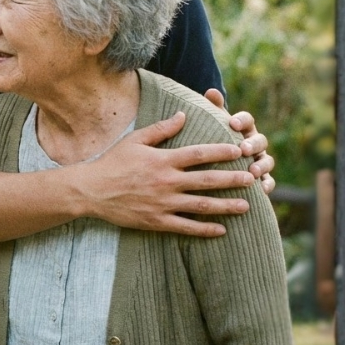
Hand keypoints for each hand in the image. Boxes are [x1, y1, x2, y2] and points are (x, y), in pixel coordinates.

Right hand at [75, 111, 256, 236]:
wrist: (91, 190)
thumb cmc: (112, 162)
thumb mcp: (135, 140)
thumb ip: (162, 129)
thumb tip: (183, 115)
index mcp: (163, 160)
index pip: (199, 154)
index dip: (221, 152)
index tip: (239, 150)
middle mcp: (167, 181)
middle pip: (208, 180)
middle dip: (233, 180)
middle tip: (253, 178)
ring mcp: (163, 203)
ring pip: (202, 205)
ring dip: (227, 206)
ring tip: (247, 206)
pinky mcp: (157, 221)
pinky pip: (186, 226)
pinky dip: (205, 229)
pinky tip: (221, 230)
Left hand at [203, 89, 275, 194]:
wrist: (214, 165)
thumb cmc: (212, 140)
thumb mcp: (211, 125)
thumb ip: (212, 109)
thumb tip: (211, 92)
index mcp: (243, 128)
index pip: (247, 120)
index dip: (241, 120)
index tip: (231, 123)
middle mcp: (255, 143)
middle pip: (261, 140)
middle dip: (253, 144)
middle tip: (244, 148)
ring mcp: (260, 161)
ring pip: (268, 161)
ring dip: (262, 165)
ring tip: (252, 171)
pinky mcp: (262, 179)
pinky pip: (269, 182)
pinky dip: (267, 184)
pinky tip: (262, 189)